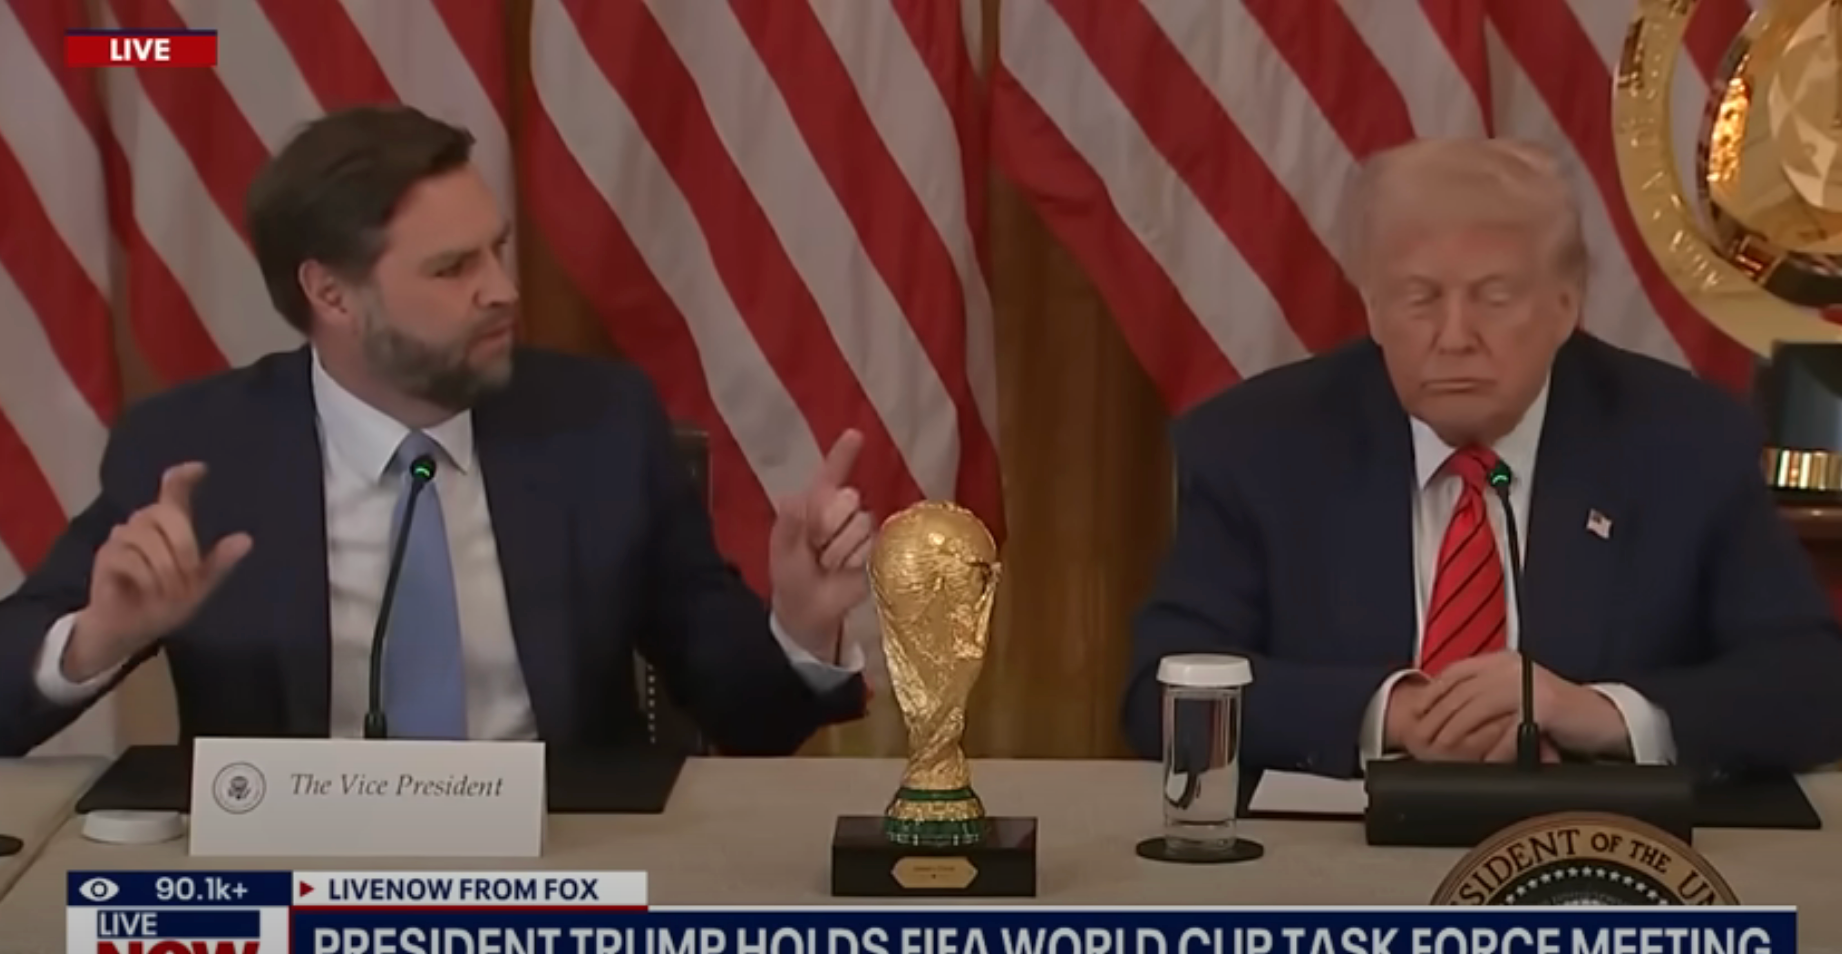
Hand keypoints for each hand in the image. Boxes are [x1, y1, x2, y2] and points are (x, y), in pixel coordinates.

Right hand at [65, 463, 251, 681]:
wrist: (131, 630)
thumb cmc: (164, 603)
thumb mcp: (199, 586)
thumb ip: (219, 563)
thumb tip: (246, 539)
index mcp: (169, 528)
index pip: (174, 493)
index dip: (183, 478)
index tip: (201, 468)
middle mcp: (143, 525)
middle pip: (165, 513)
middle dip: (184, 545)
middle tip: (189, 575)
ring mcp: (121, 539)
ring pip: (148, 539)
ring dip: (165, 569)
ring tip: (168, 591)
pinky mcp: (106, 557)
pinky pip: (130, 559)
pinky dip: (146, 579)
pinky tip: (149, 592)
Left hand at [767, 430, 873, 656]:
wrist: (808, 611)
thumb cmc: (792, 575)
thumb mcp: (782, 550)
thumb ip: (788, 524)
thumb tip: (795, 498)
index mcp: (815, 503)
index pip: (832, 473)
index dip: (844, 454)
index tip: (856, 435)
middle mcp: (841, 511)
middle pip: (849, 498)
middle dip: (829, 525)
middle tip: (815, 547)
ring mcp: (861, 530)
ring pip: (862, 523)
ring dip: (840, 549)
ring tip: (828, 563)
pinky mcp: (877, 550)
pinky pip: (872, 545)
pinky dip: (855, 560)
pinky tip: (845, 570)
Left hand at [1387, 676, 1564, 762]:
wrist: (1603, 721)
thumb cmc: (1558, 715)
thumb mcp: (1516, 696)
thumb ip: (1486, 696)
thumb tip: (1445, 713)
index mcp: (1502, 660)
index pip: (1456, 672)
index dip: (1432, 693)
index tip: (1416, 715)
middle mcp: (1512, 667)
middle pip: (1462, 691)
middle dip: (1438, 718)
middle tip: (1422, 742)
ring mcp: (1528, 684)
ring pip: (1478, 708)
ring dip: (1456, 733)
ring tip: (1443, 752)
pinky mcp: (1544, 705)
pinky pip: (1508, 730)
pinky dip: (1492, 749)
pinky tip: (1483, 762)